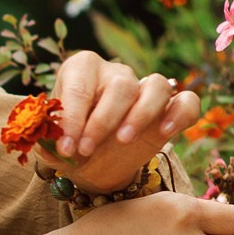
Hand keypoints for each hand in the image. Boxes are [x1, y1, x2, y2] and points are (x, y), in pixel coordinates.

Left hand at [42, 51, 200, 193]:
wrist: (93, 164)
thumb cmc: (70, 146)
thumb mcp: (51, 146)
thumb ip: (47, 142)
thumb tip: (50, 143)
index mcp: (81, 70)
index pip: (79, 86)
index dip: (72, 118)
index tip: (65, 148)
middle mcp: (115, 73)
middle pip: (120, 86)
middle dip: (102, 121)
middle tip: (86, 150)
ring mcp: (144, 88)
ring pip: (156, 86)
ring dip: (141, 114)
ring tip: (123, 140)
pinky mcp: (168, 109)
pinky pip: (186, 100)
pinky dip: (180, 113)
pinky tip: (166, 132)